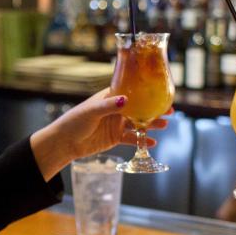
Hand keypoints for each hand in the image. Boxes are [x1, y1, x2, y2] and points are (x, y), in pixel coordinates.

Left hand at [29, 88, 171, 180]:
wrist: (65, 142)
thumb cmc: (75, 121)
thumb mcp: (92, 111)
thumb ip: (109, 106)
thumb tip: (126, 100)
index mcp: (110, 97)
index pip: (131, 92)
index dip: (146, 92)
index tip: (160, 93)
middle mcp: (115, 109)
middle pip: (139, 108)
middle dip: (153, 109)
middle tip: (170, 111)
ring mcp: (116, 124)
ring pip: (138, 123)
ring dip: (151, 124)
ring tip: (164, 126)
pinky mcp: (115, 138)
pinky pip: (132, 138)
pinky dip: (141, 140)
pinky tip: (151, 142)